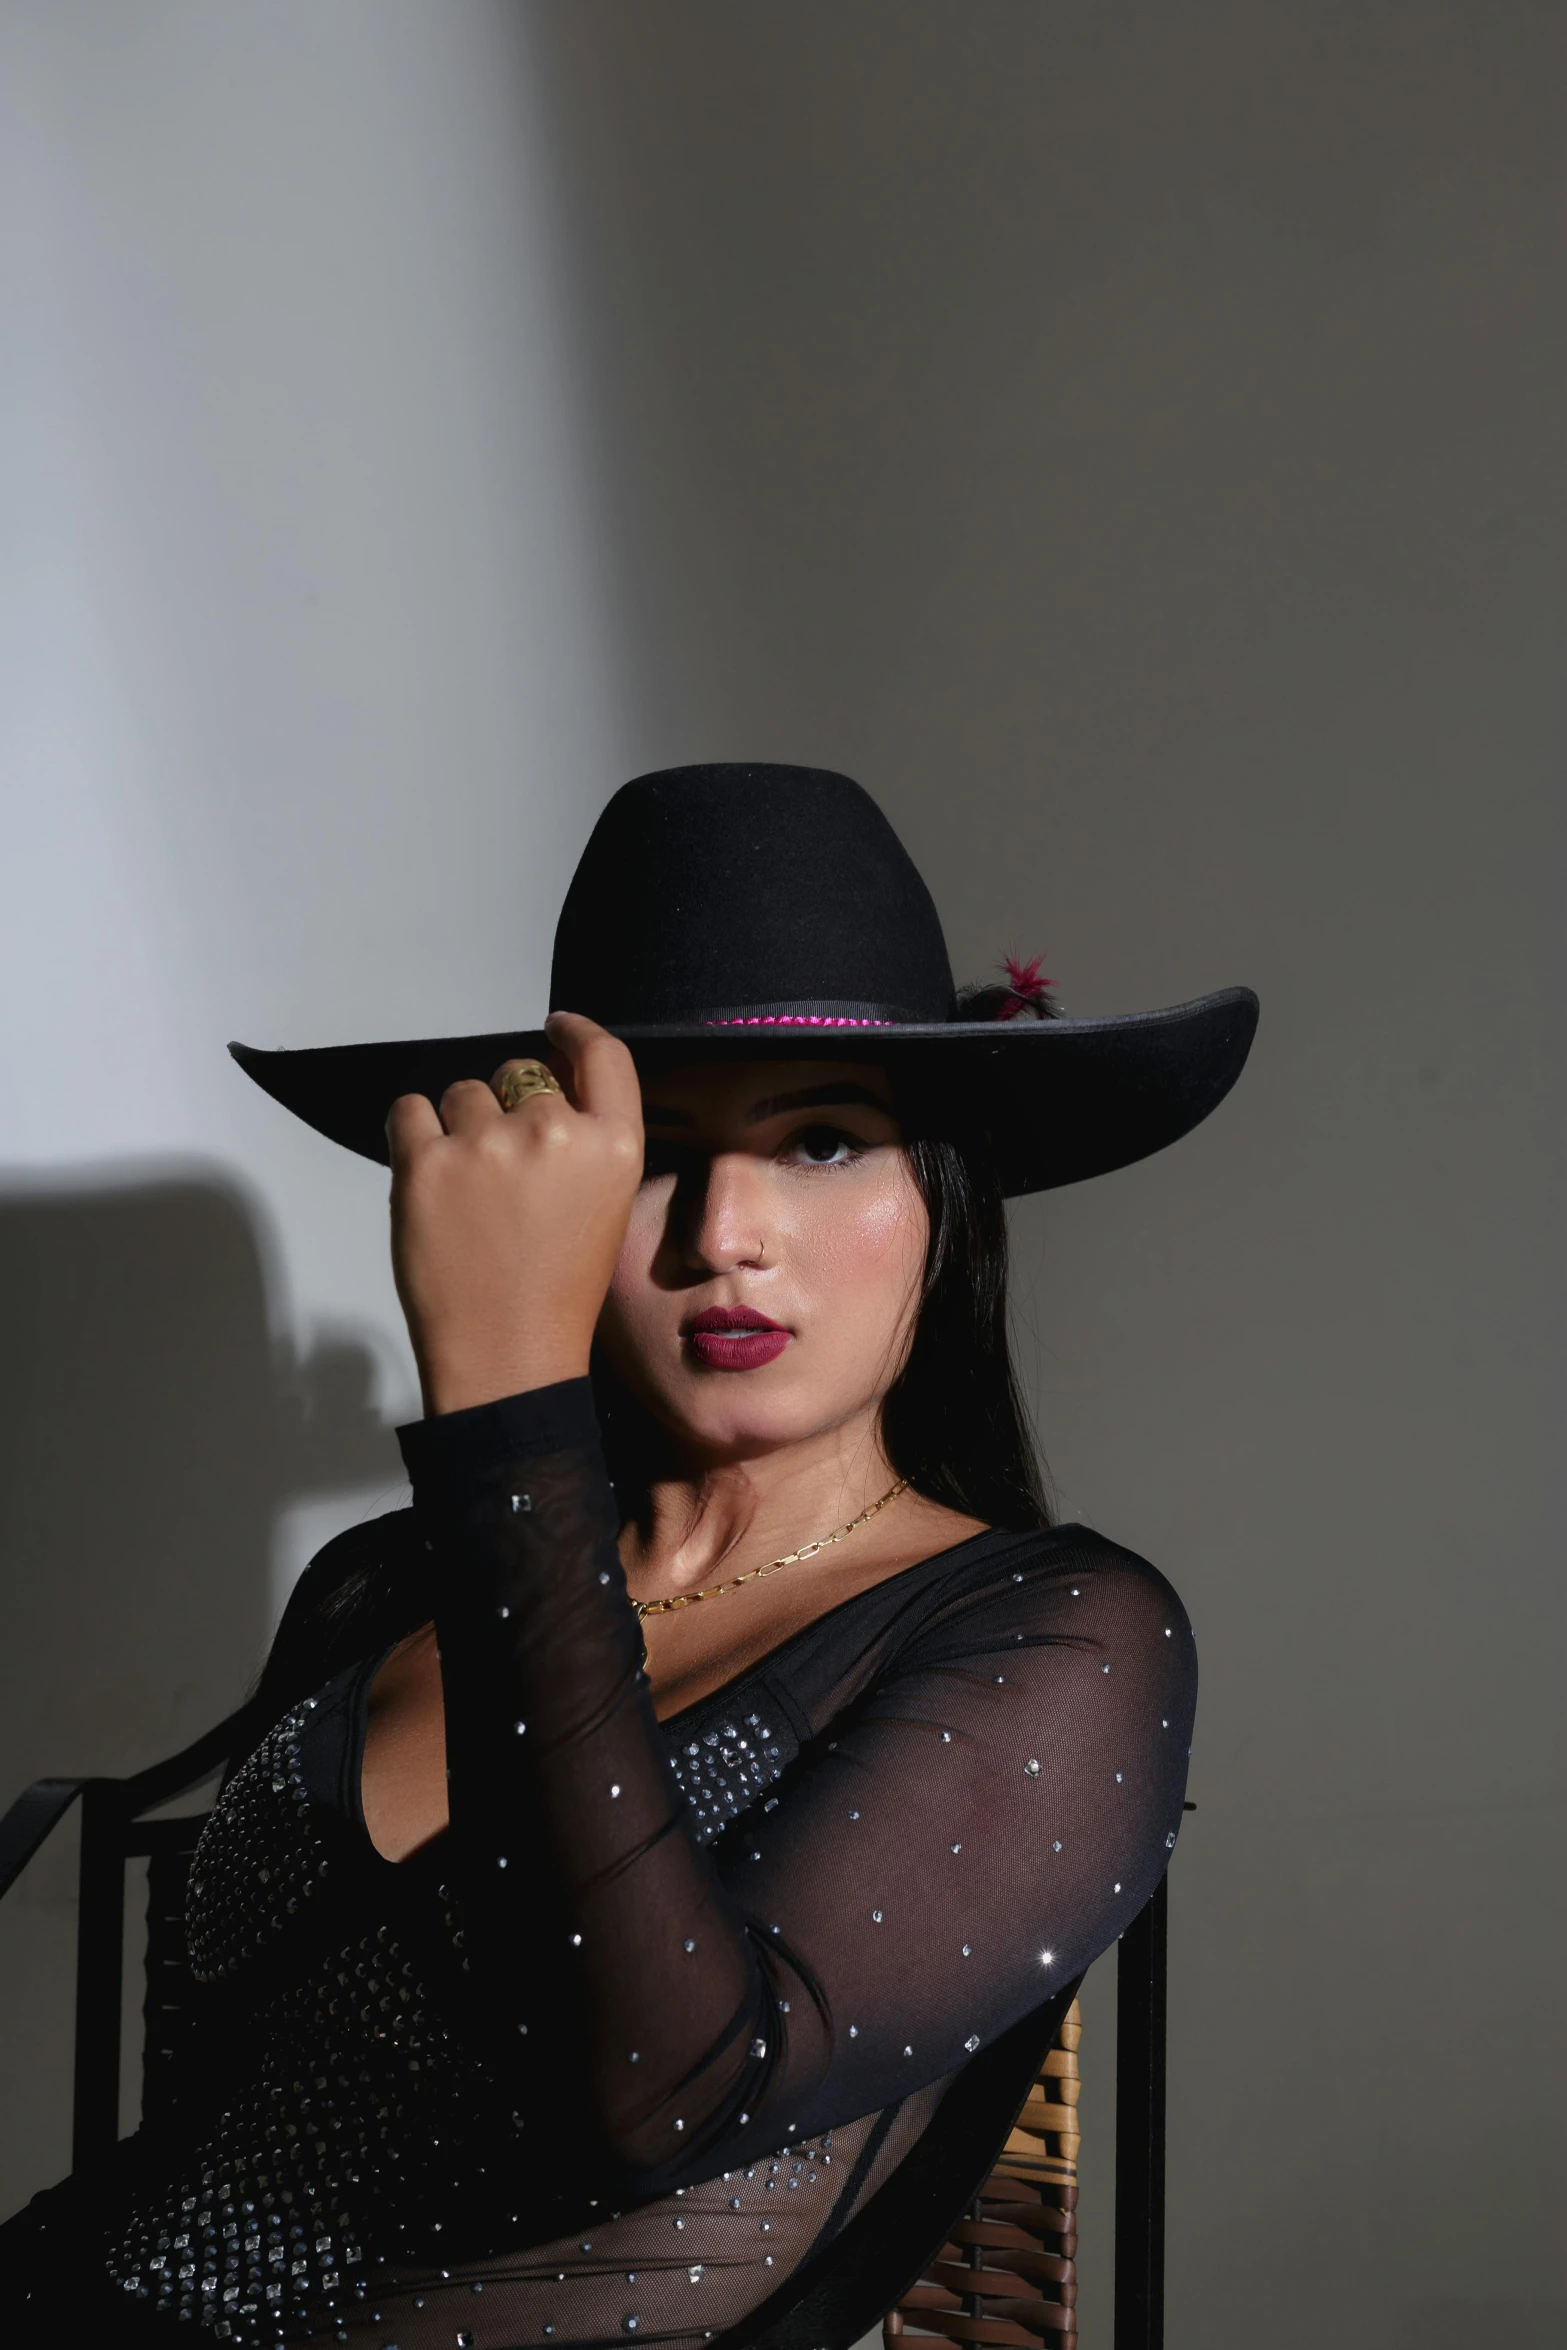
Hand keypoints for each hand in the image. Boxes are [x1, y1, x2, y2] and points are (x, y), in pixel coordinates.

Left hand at [387, 1012, 643, 1415]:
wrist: (508, 1354)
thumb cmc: (557, 1289)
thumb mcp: (606, 1205)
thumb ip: (586, 1141)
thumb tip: (541, 1083)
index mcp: (615, 1146)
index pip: (603, 1055)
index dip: (575, 1032)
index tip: (556, 1028)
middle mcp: (555, 1132)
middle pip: (520, 1074)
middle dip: (508, 1109)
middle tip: (504, 1174)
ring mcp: (487, 1144)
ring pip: (464, 1093)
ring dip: (460, 1126)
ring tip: (467, 1189)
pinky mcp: (425, 1163)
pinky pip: (409, 1111)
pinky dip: (414, 1134)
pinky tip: (430, 1177)